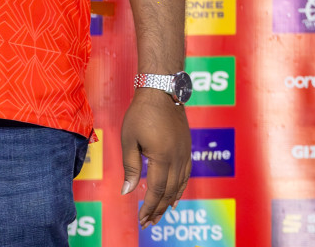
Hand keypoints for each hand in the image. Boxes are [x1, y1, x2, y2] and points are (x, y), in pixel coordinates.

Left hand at [121, 88, 191, 226]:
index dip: (149, 207)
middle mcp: (177, 157)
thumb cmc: (141, 114)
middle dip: (159, 209)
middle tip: (150, 222)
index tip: (142, 220)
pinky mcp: (187, 146)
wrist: (162, 91)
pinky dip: (181, 187)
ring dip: (171, 201)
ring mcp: (185, 151)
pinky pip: (187, 172)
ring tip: (163, 214)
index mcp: (162, 156)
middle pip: (170, 190)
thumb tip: (127, 191)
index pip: (156, 190)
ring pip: (181, 183)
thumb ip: (130, 167)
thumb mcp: (129, 140)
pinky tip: (176, 194)